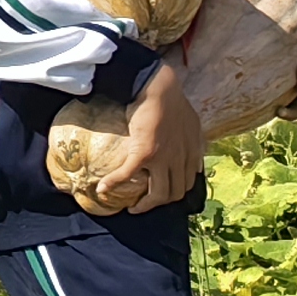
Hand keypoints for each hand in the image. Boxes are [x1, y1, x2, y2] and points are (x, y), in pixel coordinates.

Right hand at [94, 62, 210, 211]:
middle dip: (160, 203)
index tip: (163, 193)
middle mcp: (180, 159)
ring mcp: (163, 159)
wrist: (158, 87)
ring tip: (132, 207)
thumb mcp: (192, 123)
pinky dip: (114, 184)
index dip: (175, 192)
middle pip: (174, 193)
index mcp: (192, 152)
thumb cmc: (172, 99)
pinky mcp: (144, 154)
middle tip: (145, 204)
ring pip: (158, 194)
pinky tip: (103, 189)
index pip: (188, 182)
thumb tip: (192, 153)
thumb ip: (194, 141)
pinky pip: (127, 175)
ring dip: (144, 206)